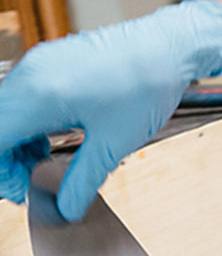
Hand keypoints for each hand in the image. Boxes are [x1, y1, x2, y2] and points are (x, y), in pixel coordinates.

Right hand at [0, 0, 221, 220]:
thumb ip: (82, 180)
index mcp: (40, 94)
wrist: (170, 45)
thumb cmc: (147, 86)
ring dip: (14, 142)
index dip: (2, 172)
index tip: (22, 190)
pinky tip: (50, 140)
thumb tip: (65, 209)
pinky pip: (19, 97)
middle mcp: (30, 74)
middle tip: (30, 182)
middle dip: (6, 159)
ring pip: (4, 112)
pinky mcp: (48, 61)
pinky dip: (25, 123)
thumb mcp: (114, 143)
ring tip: (43, 163)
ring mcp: (37, 64)